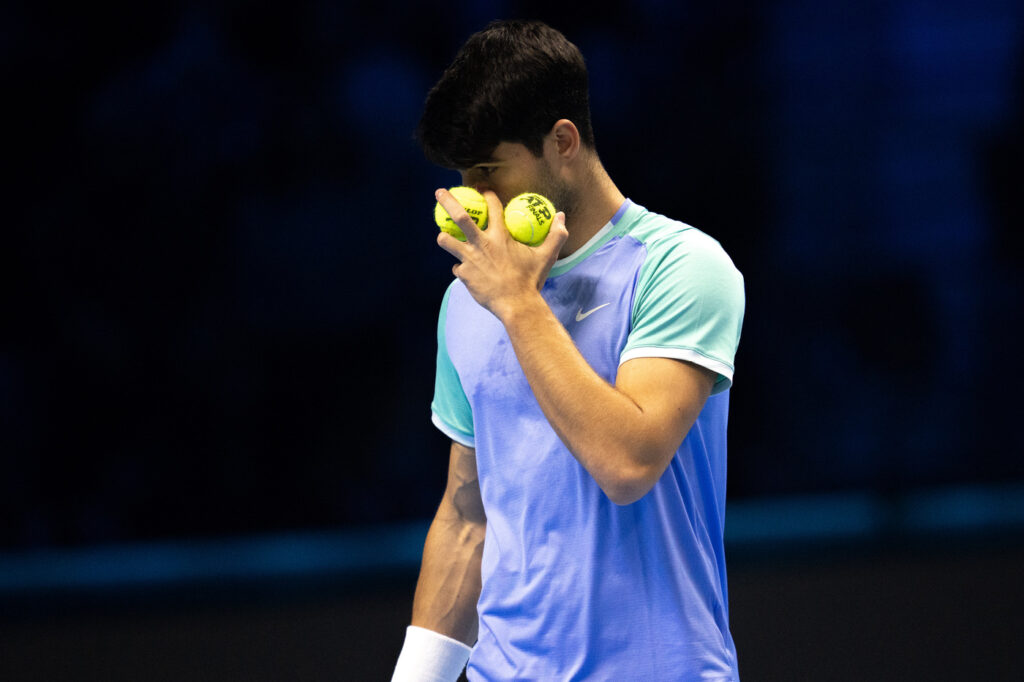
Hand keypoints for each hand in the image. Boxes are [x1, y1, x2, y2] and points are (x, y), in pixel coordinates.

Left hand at [435, 188, 567, 320]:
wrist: (516, 305)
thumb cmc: (531, 280)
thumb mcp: (546, 256)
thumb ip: (556, 235)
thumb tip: (562, 217)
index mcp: (500, 236)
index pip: (492, 206)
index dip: (487, 194)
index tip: (482, 189)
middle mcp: (481, 244)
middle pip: (459, 216)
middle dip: (447, 201)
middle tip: (439, 192)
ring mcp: (469, 259)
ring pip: (446, 241)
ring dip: (444, 237)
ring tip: (444, 235)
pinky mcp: (464, 275)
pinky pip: (457, 267)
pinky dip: (461, 267)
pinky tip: (466, 269)